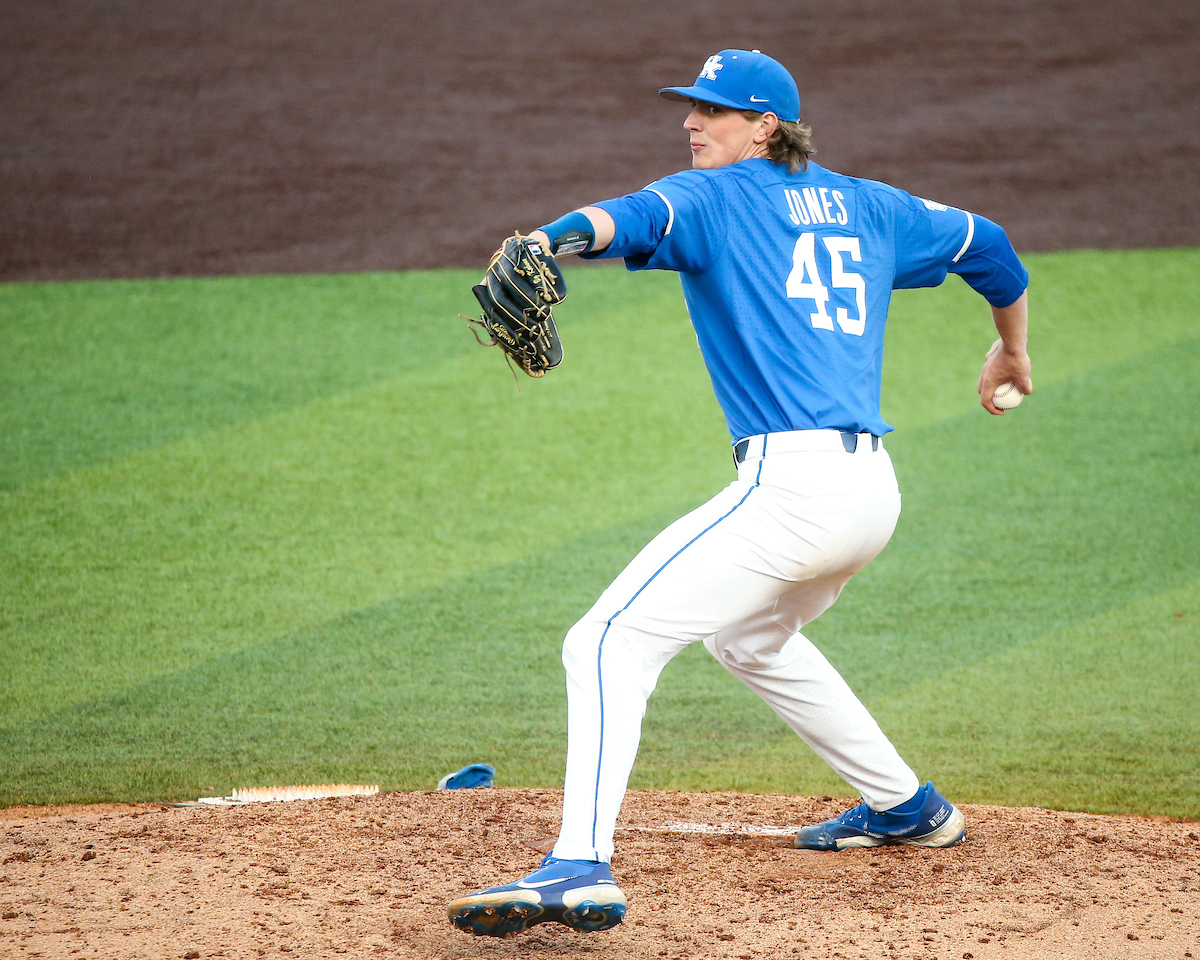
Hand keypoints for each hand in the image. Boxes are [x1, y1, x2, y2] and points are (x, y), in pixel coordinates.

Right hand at [978, 292, 1031, 414]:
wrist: (1012, 340)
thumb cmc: (1016, 360)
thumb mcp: (1024, 376)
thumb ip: (1025, 387)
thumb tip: (1026, 393)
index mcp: (988, 382)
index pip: (985, 402)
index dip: (993, 410)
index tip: (1002, 411)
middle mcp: (984, 375)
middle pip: (982, 391)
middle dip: (990, 398)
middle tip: (1002, 400)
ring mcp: (986, 365)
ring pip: (986, 379)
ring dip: (993, 384)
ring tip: (1006, 384)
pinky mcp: (990, 357)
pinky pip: (991, 368)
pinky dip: (997, 372)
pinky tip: (1008, 368)